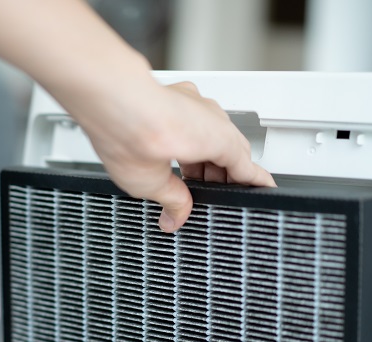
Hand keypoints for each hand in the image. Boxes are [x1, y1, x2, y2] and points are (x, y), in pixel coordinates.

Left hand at [71, 80, 274, 232]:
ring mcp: (193, 101)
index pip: (246, 166)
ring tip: (189, 179)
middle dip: (224, 174)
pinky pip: (195, 119)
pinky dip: (192, 138)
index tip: (264, 188)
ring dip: (206, 157)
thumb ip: (172, 201)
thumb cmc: (131, 132)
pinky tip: (175, 151)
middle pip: (229, 149)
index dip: (255, 181)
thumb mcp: (152, 183)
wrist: (106, 97)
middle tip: (215, 195)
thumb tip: (176, 217)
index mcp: (215, 140)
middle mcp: (210, 116)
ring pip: (212, 132)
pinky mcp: (175, 95)